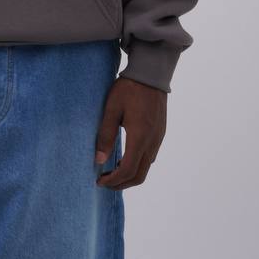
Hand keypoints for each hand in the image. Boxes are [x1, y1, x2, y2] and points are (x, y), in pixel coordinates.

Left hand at [94, 75, 166, 189]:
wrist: (151, 74)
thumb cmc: (128, 89)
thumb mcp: (112, 109)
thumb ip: (105, 135)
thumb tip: (99, 160)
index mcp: (140, 137)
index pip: (128, 170)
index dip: (113, 180)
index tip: (99, 181)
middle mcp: (152, 142)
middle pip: (139, 175)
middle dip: (121, 183)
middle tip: (105, 182)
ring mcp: (158, 138)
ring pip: (146, 168)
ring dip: (130, 175)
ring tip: (112, 171)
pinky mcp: (160, 133)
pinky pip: (150, 157)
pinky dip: (137, 165)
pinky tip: (125, 158)